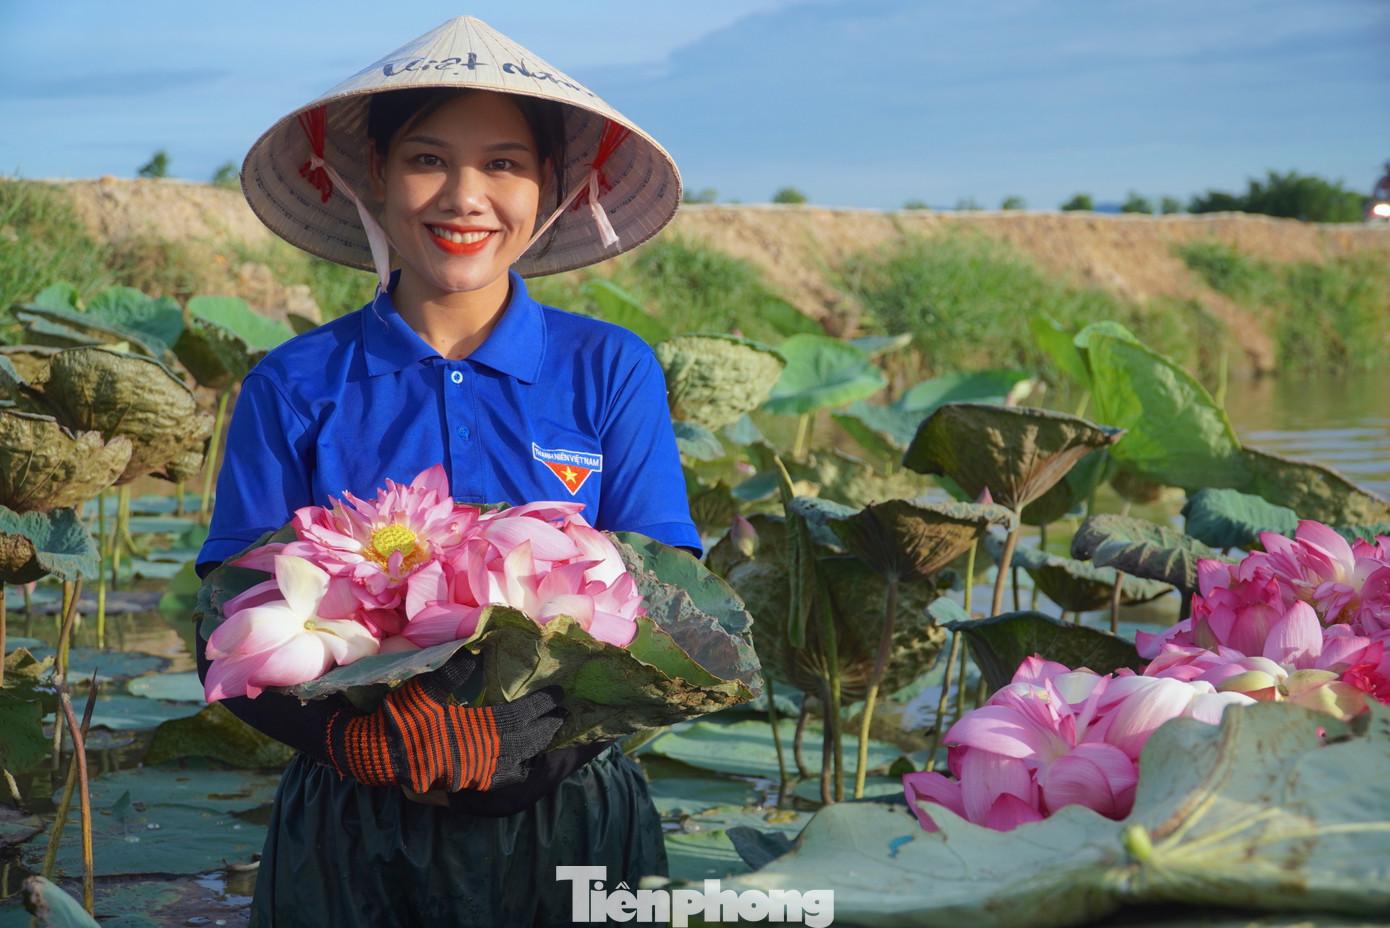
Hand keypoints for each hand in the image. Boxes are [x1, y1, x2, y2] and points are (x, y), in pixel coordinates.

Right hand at [324, 649, 565, 791]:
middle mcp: (484, 753)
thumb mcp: (426, 688)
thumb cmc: (403, 719)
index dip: (541, 705)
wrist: (380, 755)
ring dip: (536, 747)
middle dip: (546, 726)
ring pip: (519, 761)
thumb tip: (476, 651)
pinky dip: (517, 769)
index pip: (521, 716)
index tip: (558, 694)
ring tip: (546, 733)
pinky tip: (522, 762)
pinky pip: (502, 779)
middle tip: (562, 713)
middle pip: (527, 741)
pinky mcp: (468, 783)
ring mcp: (477, 772)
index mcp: (477, 728)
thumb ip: (454, 671)